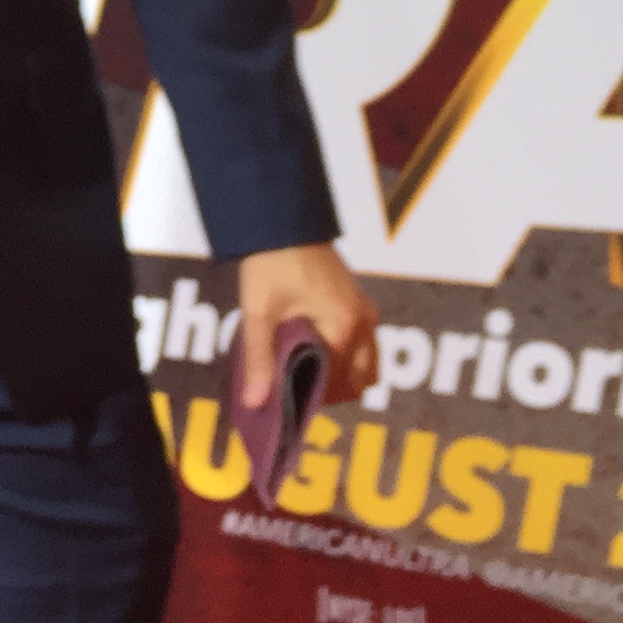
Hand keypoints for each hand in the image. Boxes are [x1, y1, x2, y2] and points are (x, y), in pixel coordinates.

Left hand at [238, 242, 379, 409]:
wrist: (281, 219)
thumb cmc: (272, 262)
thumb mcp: (260, 313)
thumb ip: (260, 360)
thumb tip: (256, 403)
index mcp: (346, 327)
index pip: (339, 385)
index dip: (313, 398)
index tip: (287, 402)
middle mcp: (365, 322)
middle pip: (362, 380)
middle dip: (333, 391)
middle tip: (296, 388)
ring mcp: (365, 310)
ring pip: (366, 363)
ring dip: (341, 375)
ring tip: (301, 370)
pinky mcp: (358, 301)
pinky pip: (362, 344)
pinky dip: (344, 357)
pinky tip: (310, 350)